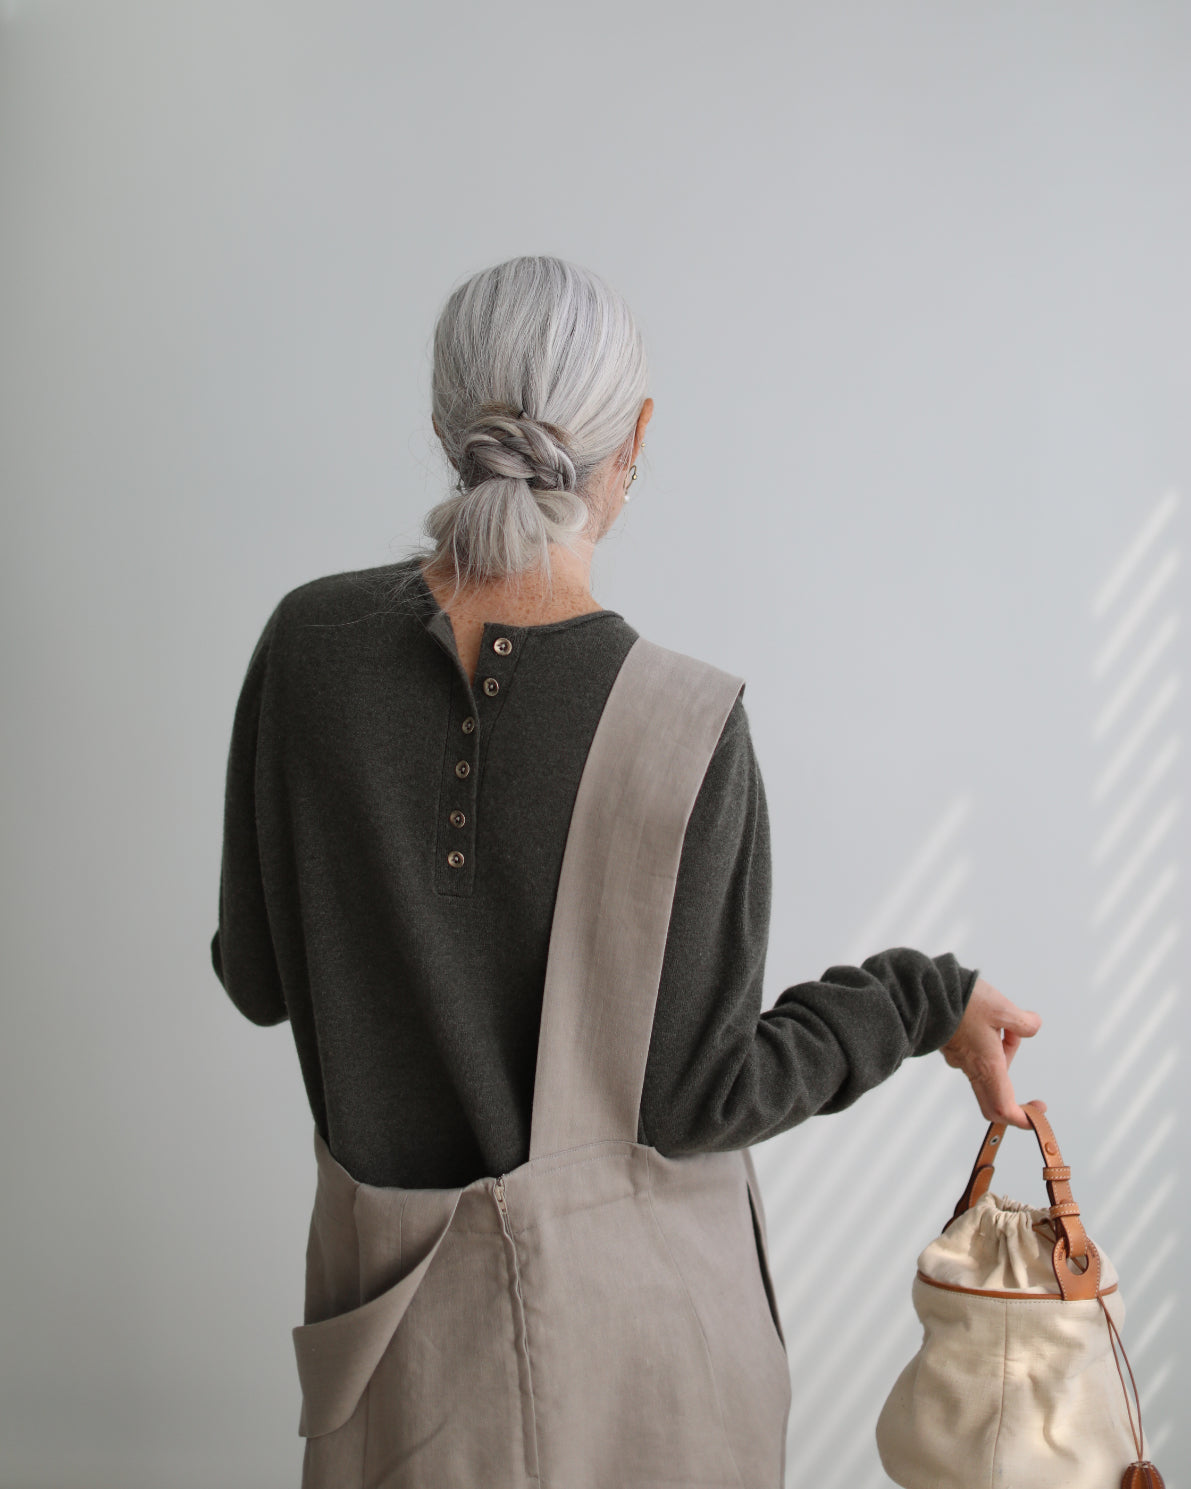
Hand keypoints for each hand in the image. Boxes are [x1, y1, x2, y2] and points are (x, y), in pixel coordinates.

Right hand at [940, 975, 1045, 1128]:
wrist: (925, 992)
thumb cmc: (962, 1003)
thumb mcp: (1003, 1009)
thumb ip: (1024, 1022)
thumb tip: (1033, 1026)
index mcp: (987, 1066)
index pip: (1005, 1109)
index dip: (1024, 1119)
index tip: (1038, 1111)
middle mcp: (971, 1069)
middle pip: (995, 1099)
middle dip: (1014, 1090)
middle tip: (1024, 1072)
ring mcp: (959, 1059)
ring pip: (987, 1072)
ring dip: (1002, 1053)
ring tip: (1003, 1022)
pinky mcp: (951, 1048)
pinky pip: (974, 1058)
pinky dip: (988, 1045)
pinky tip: (988, 1020)